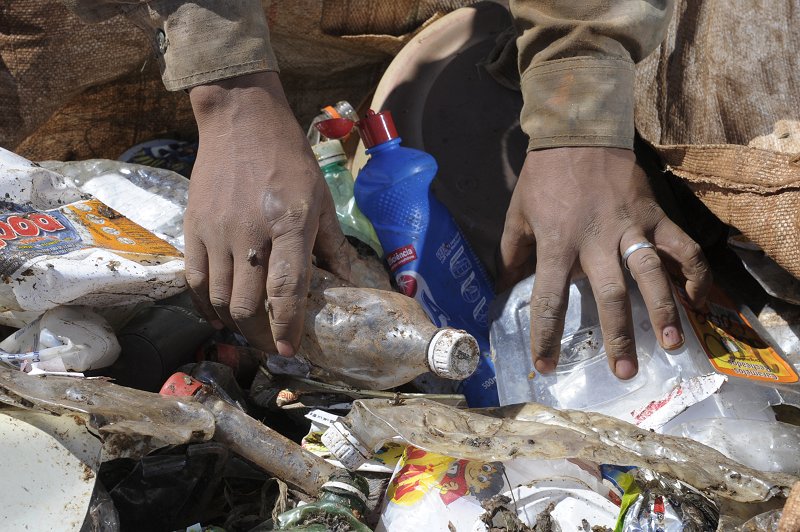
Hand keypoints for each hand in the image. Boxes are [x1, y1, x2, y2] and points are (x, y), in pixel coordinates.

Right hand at [186, 72, 349, 354]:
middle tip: (270, 343)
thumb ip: (332, 244)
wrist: (241, 119)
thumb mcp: (321, 197)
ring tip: (248, 330)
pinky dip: (204, 304)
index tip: (289, 351)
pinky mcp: (193, 227)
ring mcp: (216, 231)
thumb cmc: (289, 158)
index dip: (287, 327)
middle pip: (246, 304)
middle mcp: (250, 233)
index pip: (286, 289)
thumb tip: (347, 282)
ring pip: (218, 298)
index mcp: (289, 224)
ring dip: (233, 323)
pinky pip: (194, 279)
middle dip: (259, 334)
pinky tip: (217, 314)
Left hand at [499, 147, 710, 378]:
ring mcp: (630, 226)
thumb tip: (502, 292)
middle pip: (610, 295)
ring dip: (663, 311)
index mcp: (556, 243)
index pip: (548, 298)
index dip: (546, 336)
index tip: (545, 366)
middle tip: (625, 373)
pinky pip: (681, 245)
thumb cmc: (543, 177)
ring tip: (671, 345)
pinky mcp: (655, 213)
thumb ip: (512, 255)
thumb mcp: (517, 215)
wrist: (579, 129)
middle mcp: (596, 240)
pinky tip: (698, 300)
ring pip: (651, 273)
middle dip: (617, 336)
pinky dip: (694, 272)